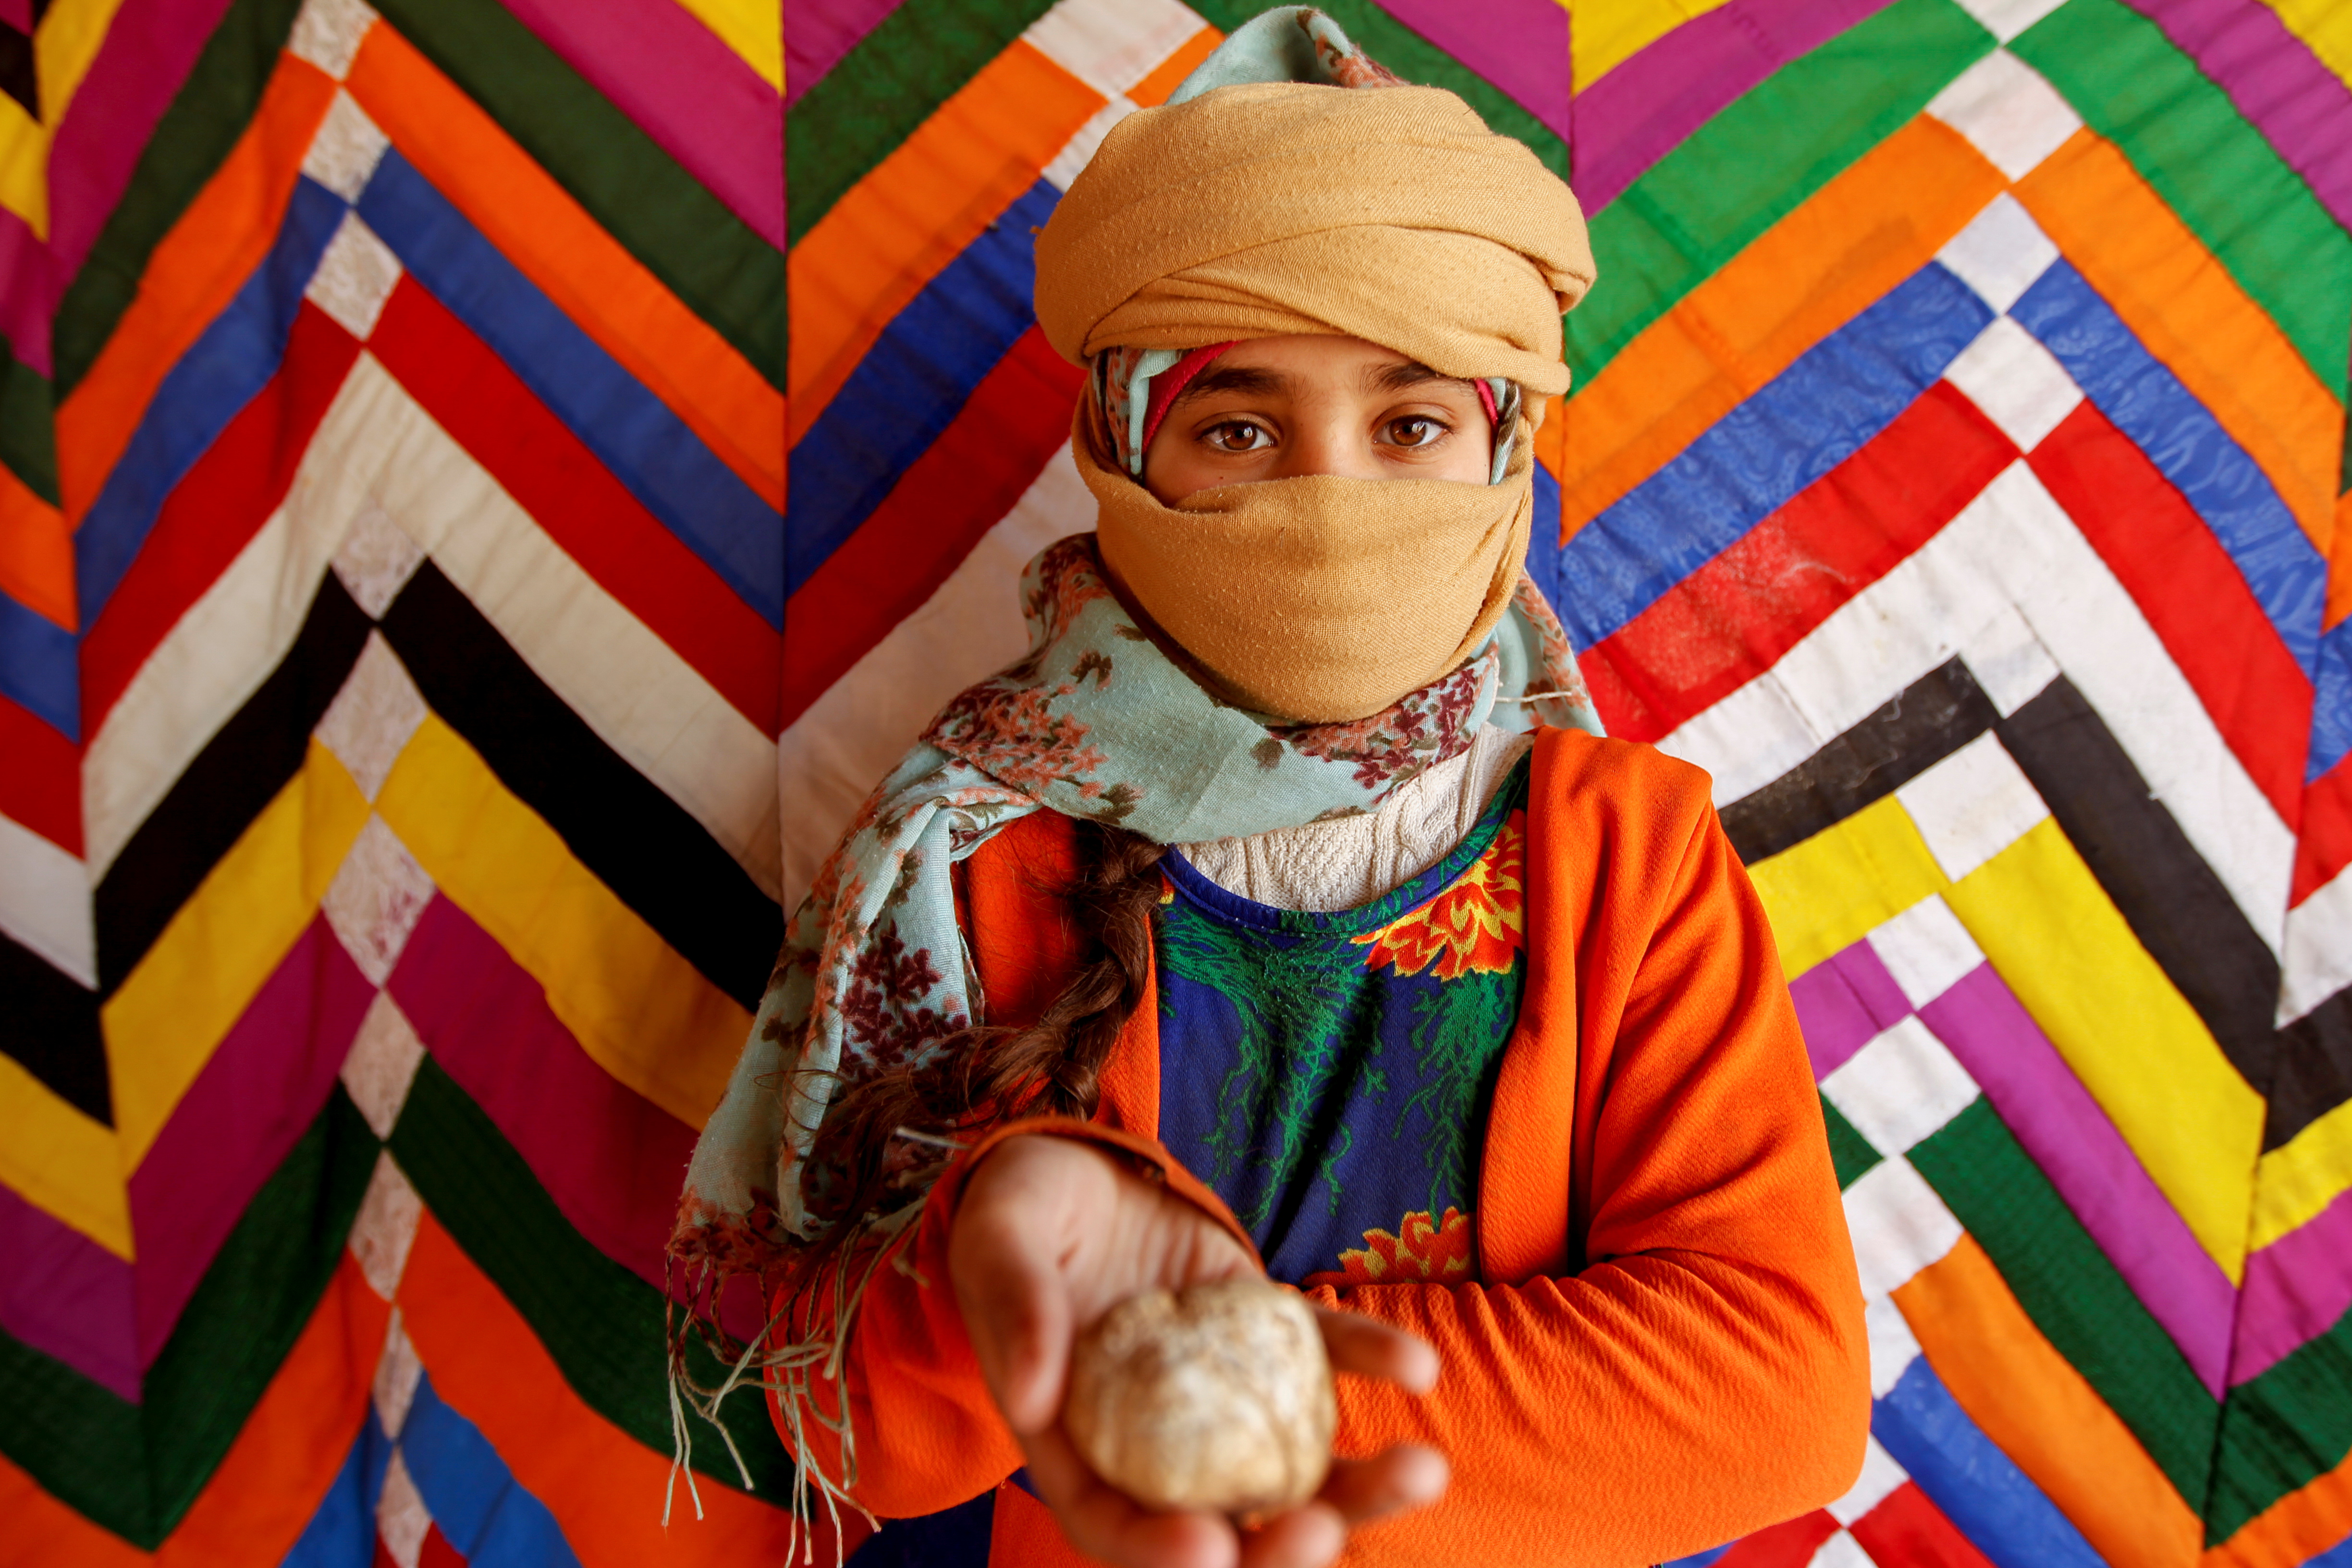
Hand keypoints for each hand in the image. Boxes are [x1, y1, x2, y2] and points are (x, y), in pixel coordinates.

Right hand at [948, 1134, 1448, 1567]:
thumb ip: (1016, 1311)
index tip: (1212, 1548)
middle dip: (1281, 1549)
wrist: (1076, 1172)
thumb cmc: (1019, 1216)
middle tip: (1324, 1533)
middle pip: (1223, 1524)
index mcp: (1074, 1443)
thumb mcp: (1000, 1244)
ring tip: (1422, 1472)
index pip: (1115, 1527)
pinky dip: (1373, 1360)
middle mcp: (1156, 1443)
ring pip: (1293, 1468)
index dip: (1160, 1552)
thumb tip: (1032, 1396)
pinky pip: (1326, 1359)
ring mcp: (1222, 1398)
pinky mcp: (1267, 1339)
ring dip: (1360, 1486)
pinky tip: (1417, 1364)